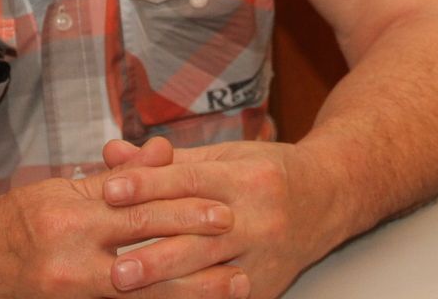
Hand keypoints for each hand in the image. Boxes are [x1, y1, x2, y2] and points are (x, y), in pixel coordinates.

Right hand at [0, 151, 243, 298]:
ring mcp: (72, 290)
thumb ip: (117, 177)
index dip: (183, 205)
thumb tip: (164, 151)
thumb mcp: (62, 188)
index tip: (221, 204)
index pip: (137, 203)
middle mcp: (71, 252)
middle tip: (238, 239)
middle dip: (197, 244)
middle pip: (147, 245)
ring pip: (145, 292)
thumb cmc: (15, 223)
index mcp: (70, 211)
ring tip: (236, 285)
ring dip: (195, 291)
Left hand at [103, 138, 333, 298]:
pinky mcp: (267, 285)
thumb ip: (164, 161)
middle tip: (112, 265)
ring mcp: (265, 255)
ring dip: (166, 282)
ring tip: (127, 286)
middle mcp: (258, 216)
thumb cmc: (264, 171)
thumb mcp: (220, 155)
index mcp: (244, 177)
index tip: (109, 192)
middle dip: (153, 251)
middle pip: (198, 235)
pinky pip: (225, 297)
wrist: (328, 196)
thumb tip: (111, 153)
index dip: (147, 185)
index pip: (188, 181)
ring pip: (209, 272)